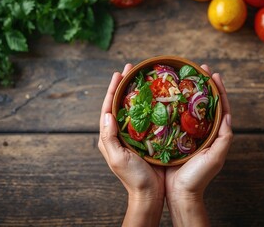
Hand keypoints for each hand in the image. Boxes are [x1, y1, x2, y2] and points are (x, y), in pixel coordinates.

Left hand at [98, 64, 164, 226]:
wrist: (149, 193)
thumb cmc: (133, 178)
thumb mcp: (118, 158)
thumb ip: (110, 138)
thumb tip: (106, 114)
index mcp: (110, 136)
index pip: (108, 107)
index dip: (113, 89)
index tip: (119, 73)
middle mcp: (120, 133)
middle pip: (120, 104)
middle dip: (124, 85)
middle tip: (132, 69)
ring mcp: (134, 136)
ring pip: (133, 109)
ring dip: (136, 93)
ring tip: (143, 79)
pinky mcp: (147, 139)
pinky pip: (146, 118)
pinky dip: (149, 106)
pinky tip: (157, 99)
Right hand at [165, 64, 232, 225]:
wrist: (180, 193)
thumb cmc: (198, 177)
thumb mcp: (215, 158)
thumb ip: (224, 139)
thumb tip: (228, 117)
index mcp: (215, 134)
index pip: (220, 106)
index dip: (218, 89)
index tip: (213, 73)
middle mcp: (204, 131)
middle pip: (205, 103)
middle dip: (203, 85)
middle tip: (197, 69)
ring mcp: (189, 134)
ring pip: (190, 108)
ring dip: (188, 92)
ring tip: (182, 78)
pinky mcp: (175, 138)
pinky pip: (176, 117)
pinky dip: (174, 106)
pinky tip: (167, 97)